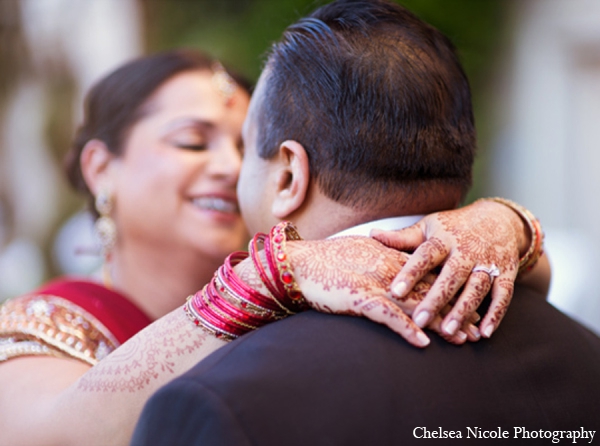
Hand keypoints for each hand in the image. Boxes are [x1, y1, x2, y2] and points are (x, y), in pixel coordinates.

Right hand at [287, 237, 475, 347]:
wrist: (297, 263)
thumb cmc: (326, 258)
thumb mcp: (359, 250)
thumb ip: (381, 254)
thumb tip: (395, 258)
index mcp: (389, 256)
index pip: (427, 274)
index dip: (451, 290)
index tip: (471, 303)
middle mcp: (387, 268)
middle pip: (429, 291)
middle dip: (455, 310)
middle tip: (477, 328)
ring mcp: (374, 283)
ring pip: (416, 304)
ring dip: (440, 323)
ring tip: (462, 340)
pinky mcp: (359, 298)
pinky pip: (388, 316)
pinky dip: (406, 328)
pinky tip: (423, 343)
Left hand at [371, 200, 526, 338]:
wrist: (498, 218)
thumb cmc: (454, 227)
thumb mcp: (429, 227)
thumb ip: (403, 237)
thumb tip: (372, 235)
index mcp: (444, 238)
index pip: (425, 255)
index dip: (411, 273)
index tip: (395, 291)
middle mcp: (467, 250)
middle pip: (452, 275)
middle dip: (436, 298)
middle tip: (419, 320)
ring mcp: (489, 261)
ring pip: (477, 287)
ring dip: (464, 309)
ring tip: (449, 331)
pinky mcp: (507, 272)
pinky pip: (504, 295)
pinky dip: (496, 314)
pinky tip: (484, 333)